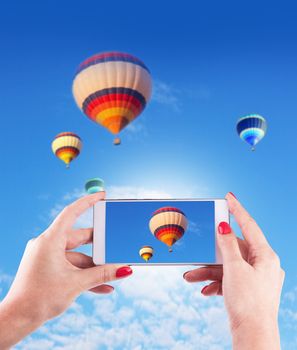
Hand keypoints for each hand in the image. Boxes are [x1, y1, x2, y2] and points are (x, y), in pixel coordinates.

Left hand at [0, 192, 132, 348]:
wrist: (18, 318)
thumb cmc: (39, 298)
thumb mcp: (76, 283)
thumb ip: (102, 274)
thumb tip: (124, 270)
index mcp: (50, 240)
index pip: (71, 212)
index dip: (88, 201)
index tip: (102, 195)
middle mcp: (48, 245)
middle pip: (79, 237)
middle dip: (99, 245)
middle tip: (115, 244)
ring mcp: (48, 256)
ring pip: (78, 256)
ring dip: (95, 266)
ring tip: (113, 274)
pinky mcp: (49, 268)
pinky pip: (71, 266)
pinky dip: (85, 274)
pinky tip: (103, 286)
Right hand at [183, 193, 284, 349]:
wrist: (252, 335)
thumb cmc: (248, 303)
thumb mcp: (234, 269)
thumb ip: (227, 245)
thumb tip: (224, 226)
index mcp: (265, 256)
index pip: (249, 226)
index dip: (237, 210)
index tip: (228, 197)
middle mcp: (262, 265)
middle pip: (233, 249)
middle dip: (212, 253)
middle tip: (198, 247)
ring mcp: (255, 277)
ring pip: (228, 266)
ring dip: (208, 270)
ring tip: (191, 277)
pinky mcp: (247, 289)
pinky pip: (229, 278)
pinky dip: (216, 282)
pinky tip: (205, 290)